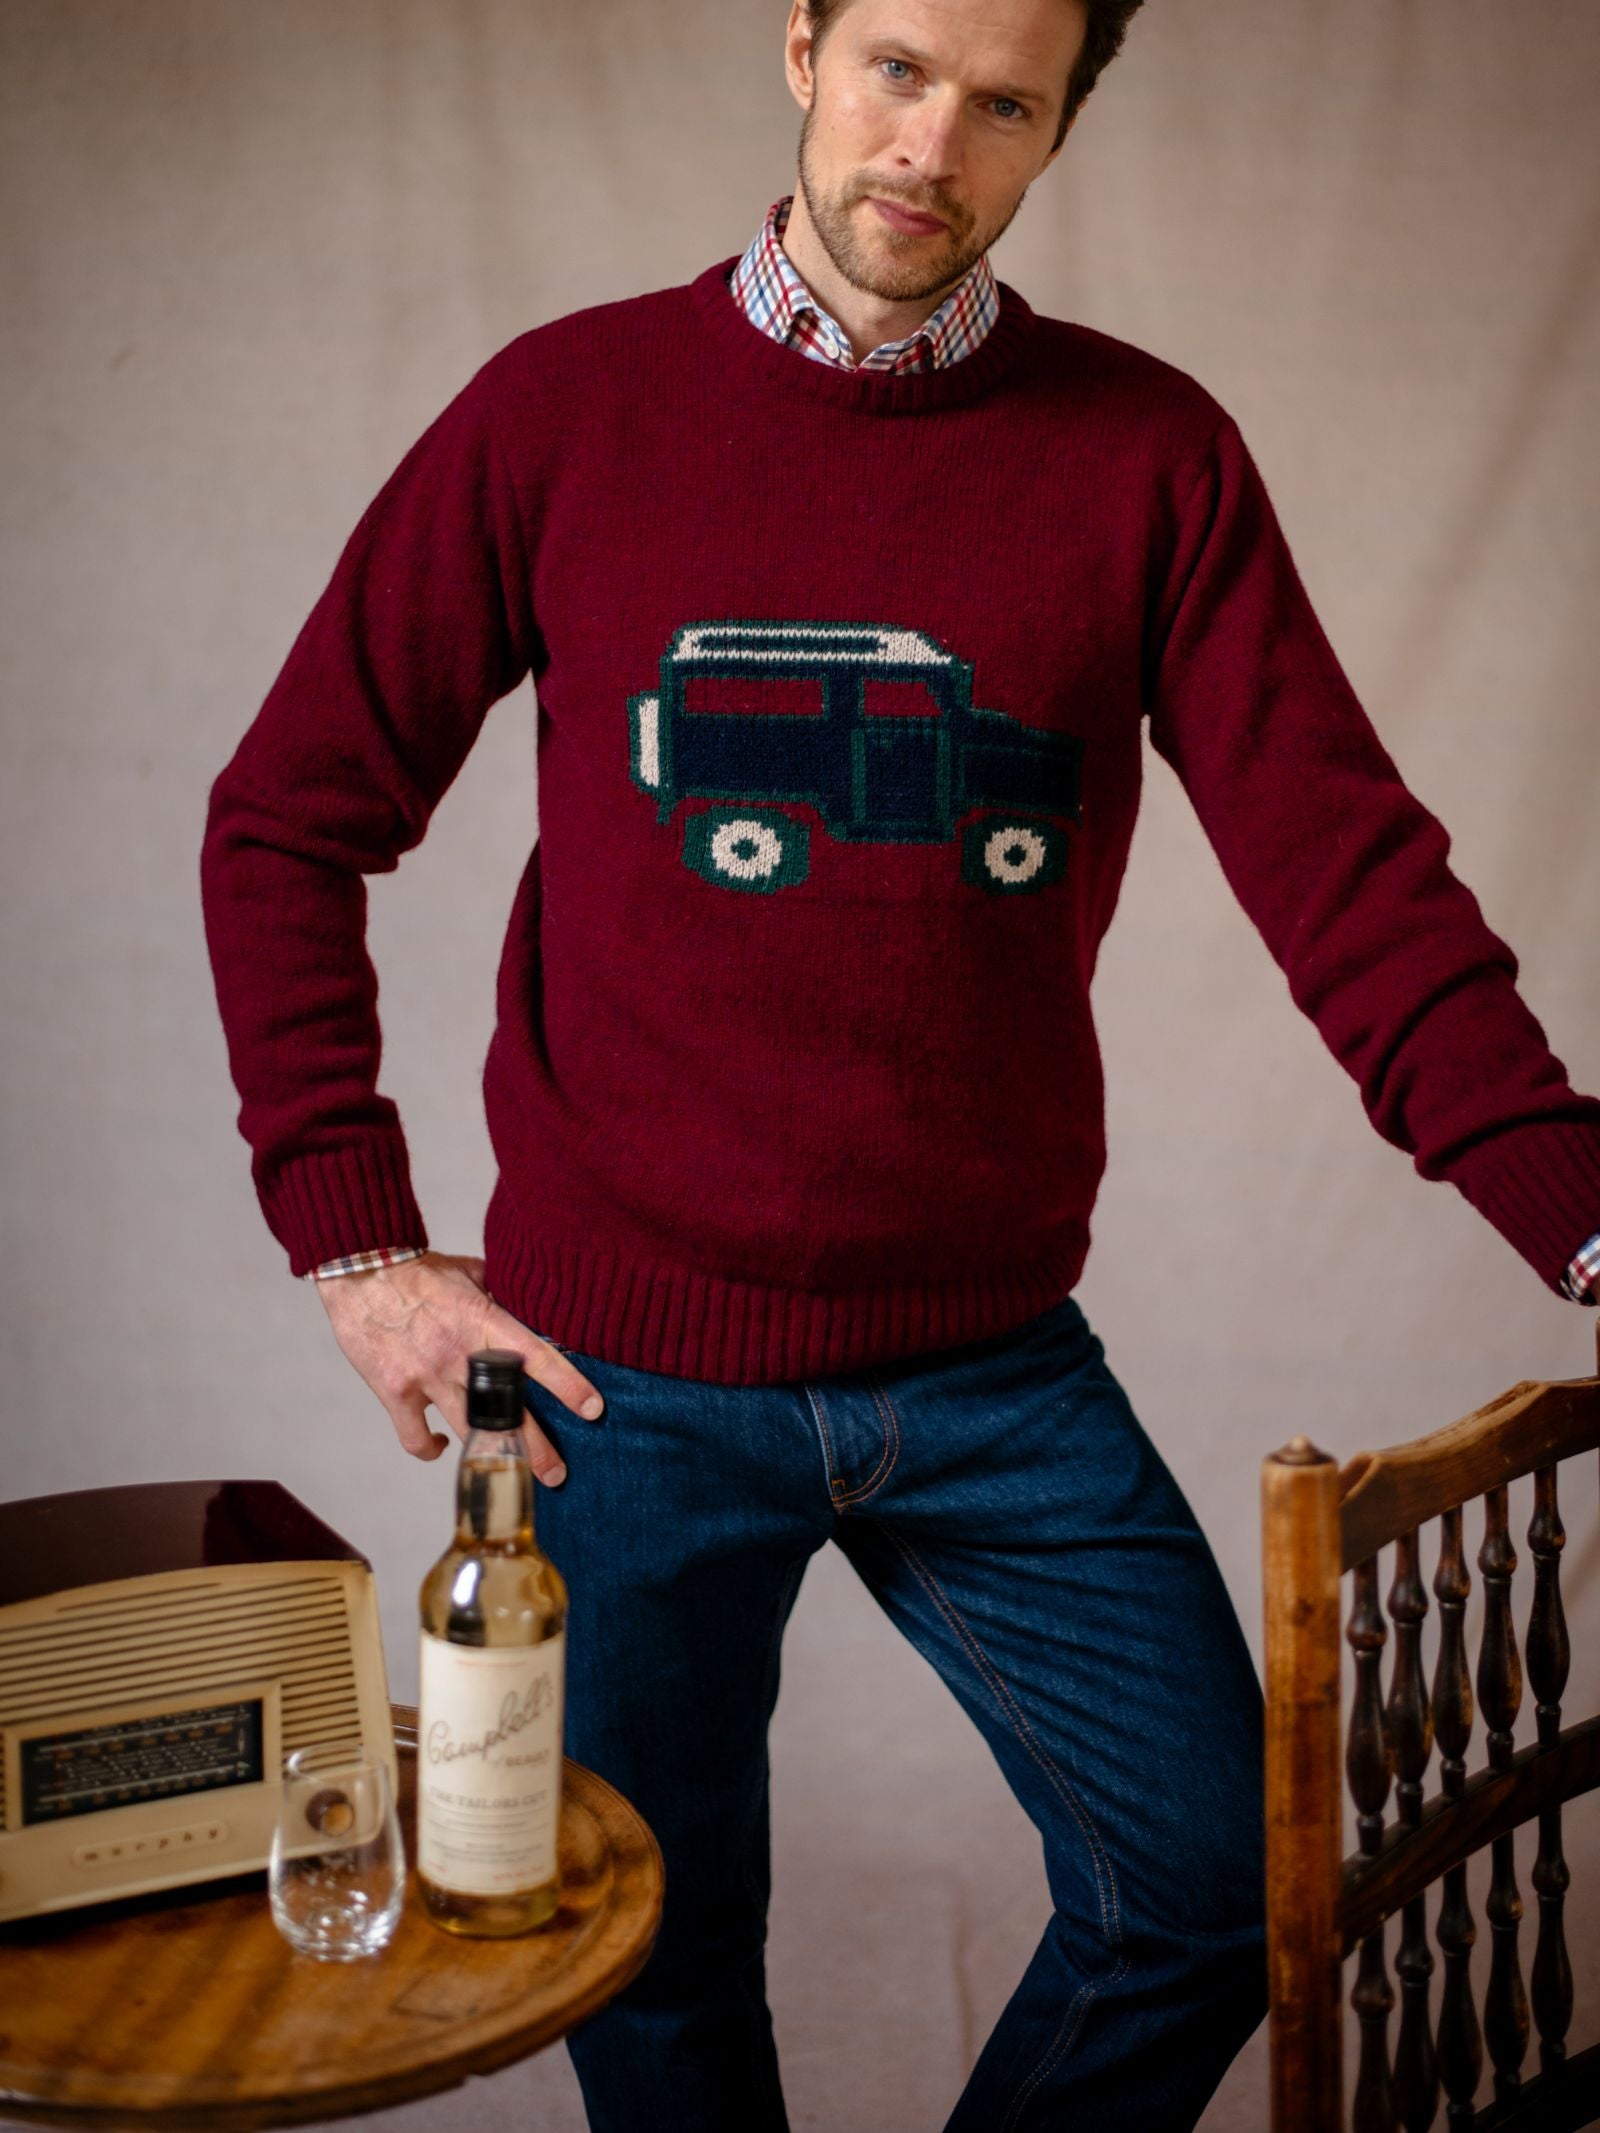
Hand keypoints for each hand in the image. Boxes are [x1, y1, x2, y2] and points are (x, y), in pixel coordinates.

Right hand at [314, 1250, 603, 1479]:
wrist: (361, 1269)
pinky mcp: (395, 1392)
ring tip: (514, 1479)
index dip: (567, 1386)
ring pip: (467, 1431)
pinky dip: (430, 1449)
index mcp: (484, 1322)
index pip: (537, 1358)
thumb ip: (499, 1293)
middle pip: (506, 1411)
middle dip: (535, 1448)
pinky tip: (442, 1448)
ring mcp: (427, 1377)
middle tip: (558, 1474)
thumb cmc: (417, 1269)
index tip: (593, 1409)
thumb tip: (526, 1300)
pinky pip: (415, 1437)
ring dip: (490, 1459)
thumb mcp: (469, 1272)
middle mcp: (459, 1354)